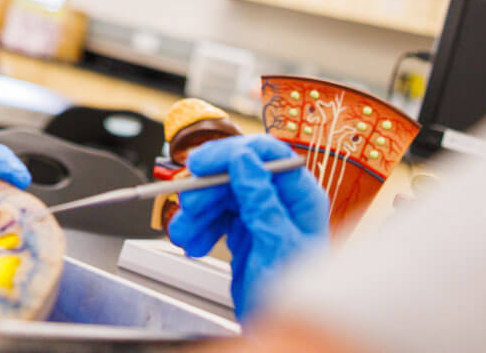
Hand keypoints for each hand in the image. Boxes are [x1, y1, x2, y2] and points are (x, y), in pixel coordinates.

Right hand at [167, 134, 328, 318]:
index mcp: (299, 197)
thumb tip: (245, 160)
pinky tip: (194, 243)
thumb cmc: (293, 295)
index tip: (201, 162)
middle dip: (207, 189)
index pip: (266, 154)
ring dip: (197, 212)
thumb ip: (261, 200)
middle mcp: (281, 201)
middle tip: (188, 205)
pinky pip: (216, 217)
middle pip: (236, 173)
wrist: (281, 333)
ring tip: (186, 233)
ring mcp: (261, 216)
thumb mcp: (276, 244)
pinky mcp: (245, 233)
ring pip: (221, 195)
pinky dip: (200, 228)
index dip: (231, 152)